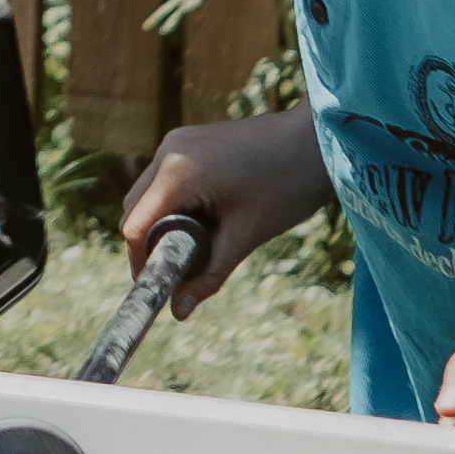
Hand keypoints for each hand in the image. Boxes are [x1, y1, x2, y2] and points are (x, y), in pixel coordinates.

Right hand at [114, 110, 324, 317]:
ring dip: (163, 224)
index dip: (142, 263)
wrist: (319, 140)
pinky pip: (165, 180)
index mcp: (177, 173)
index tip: (161, 287)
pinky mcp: (188, 141)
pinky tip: (205, 218)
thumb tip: (178, 313)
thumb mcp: (246, 236)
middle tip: (180, 272)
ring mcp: (176, 142)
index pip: (135, 227)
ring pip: (148, 194)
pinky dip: (175, 204)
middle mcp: (168, 151)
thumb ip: (208, 275)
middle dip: (151, 245)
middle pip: (136, 210)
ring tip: (197, 245)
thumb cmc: (288, 185)